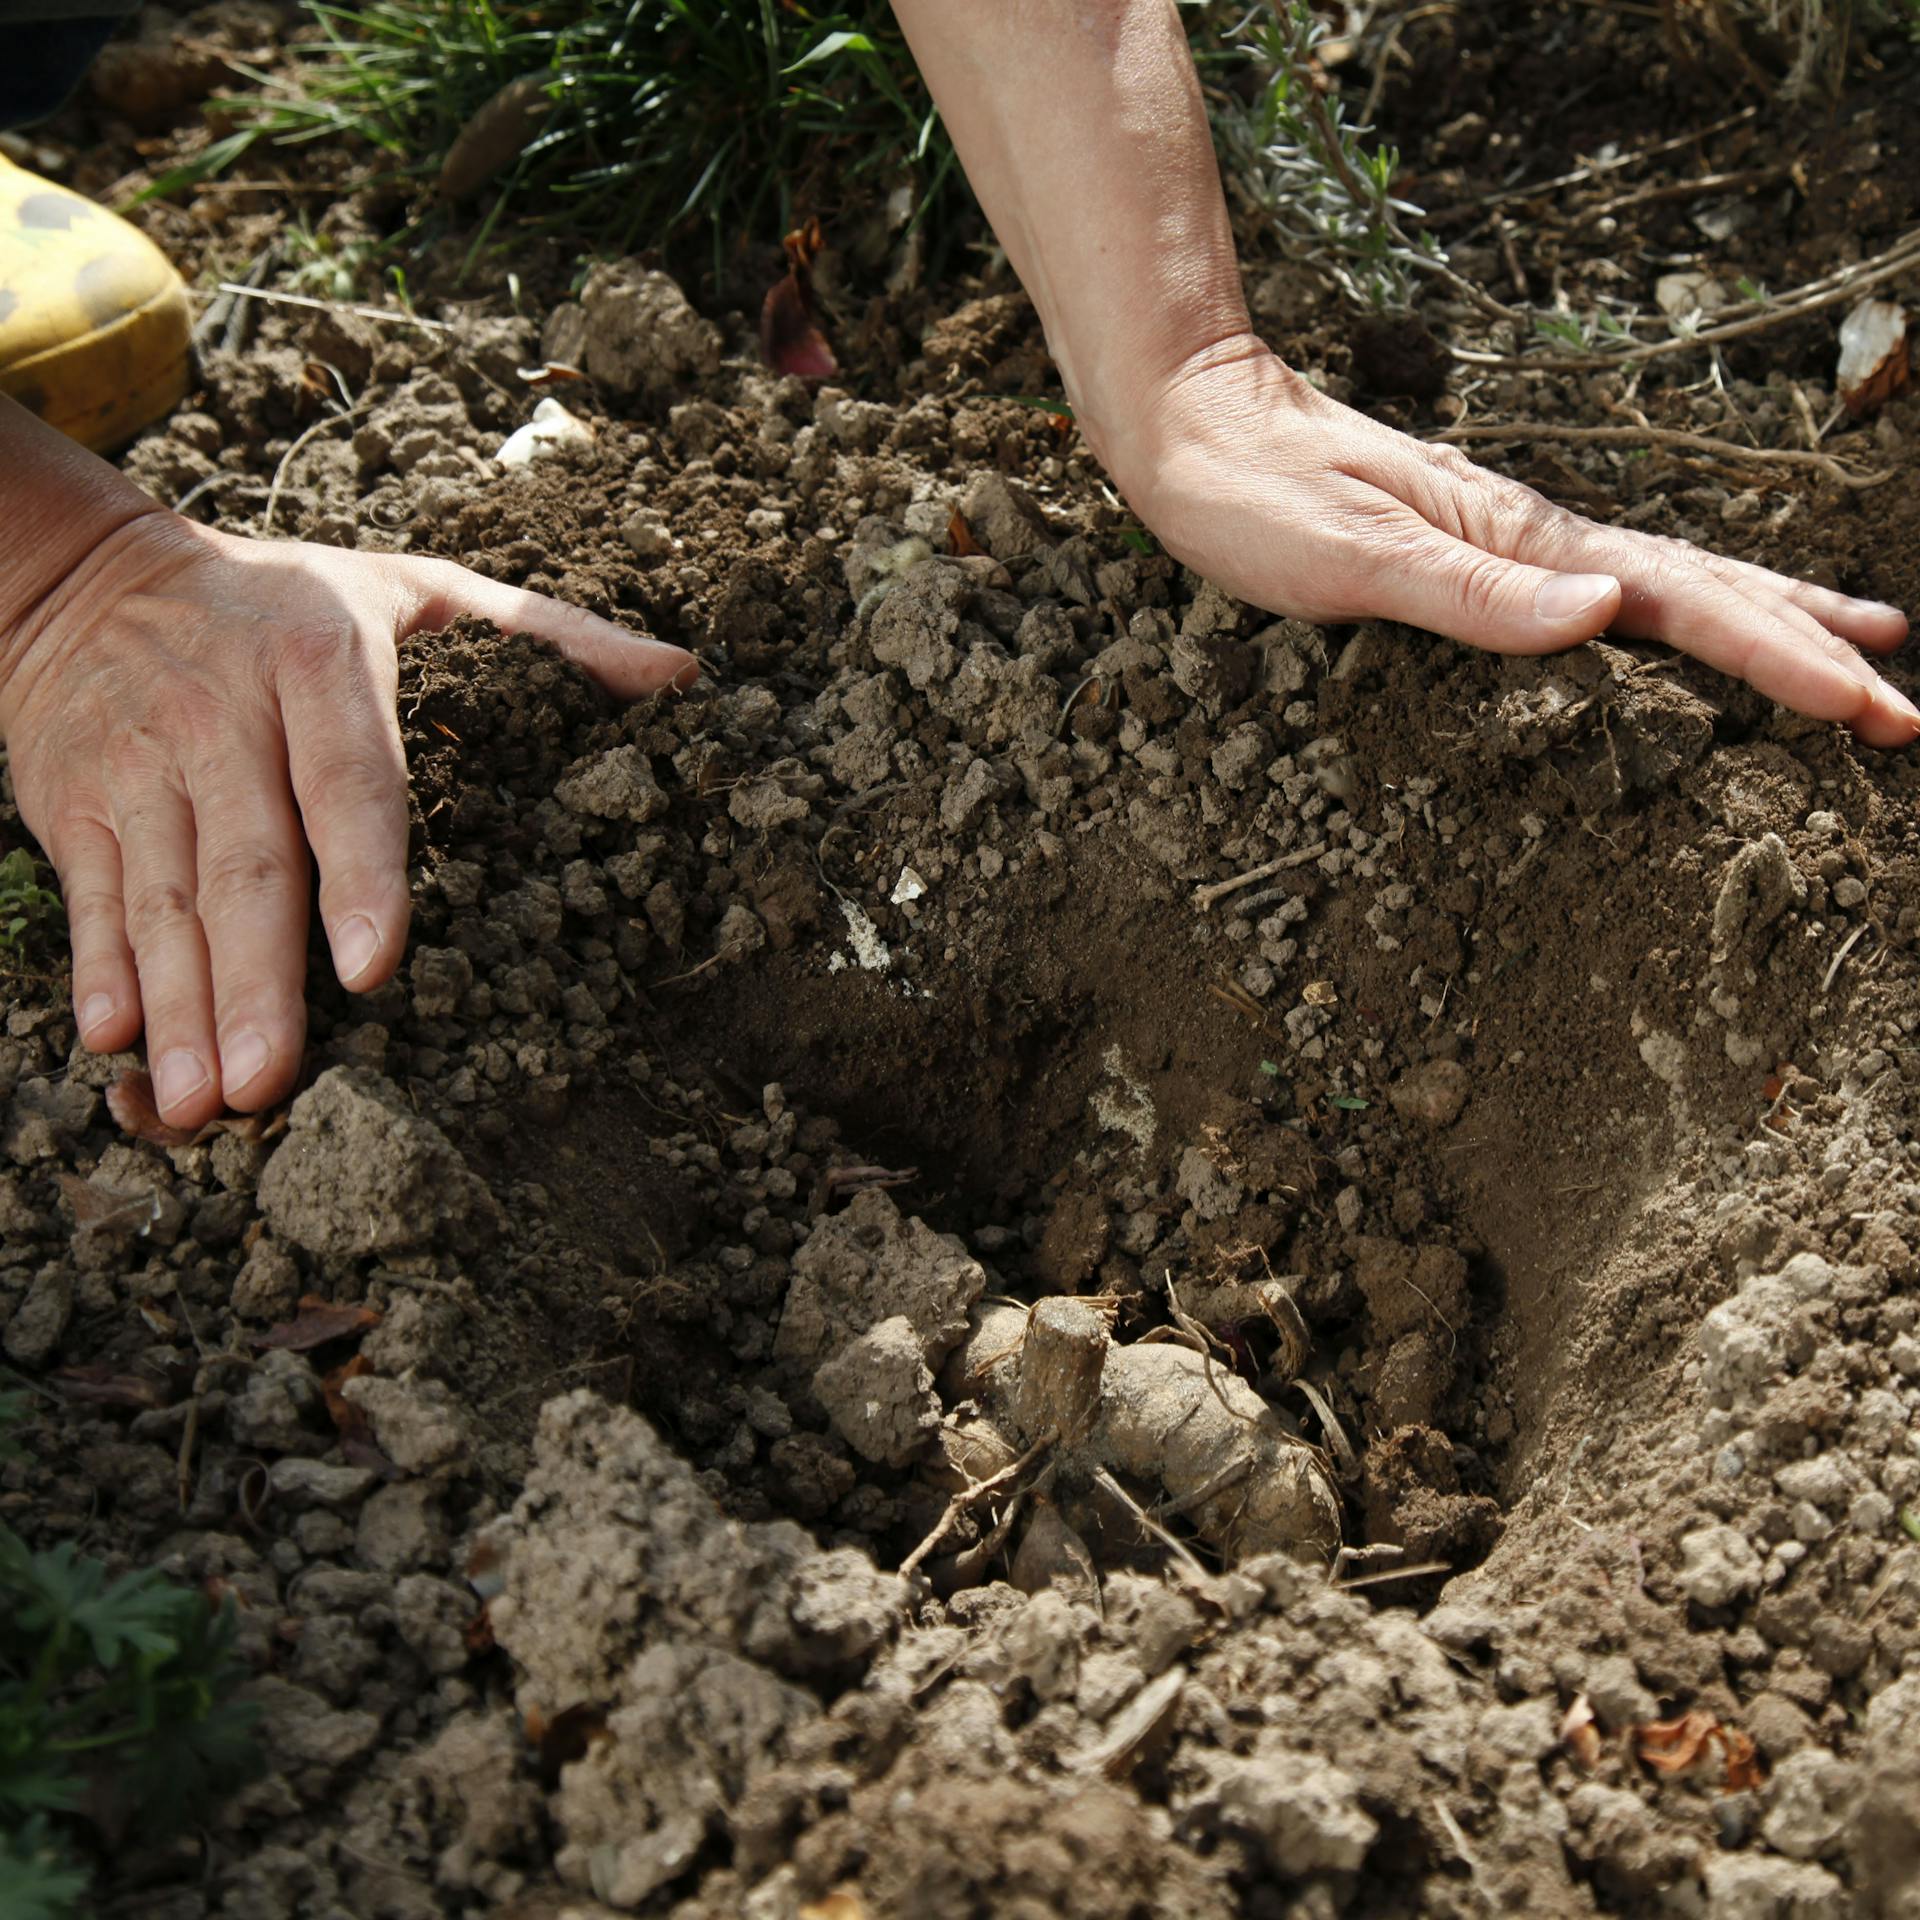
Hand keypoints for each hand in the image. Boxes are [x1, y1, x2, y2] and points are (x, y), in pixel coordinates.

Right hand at [0, 509, 694, 1129]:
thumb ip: (549, 635)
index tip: (375, 965)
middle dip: (258, 984)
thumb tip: (682, 676)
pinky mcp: (70, 800)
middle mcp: (222, 716)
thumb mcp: (422, 586)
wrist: (86, 572)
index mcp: (321, 667)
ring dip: (182, 1005)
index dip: (360, 873)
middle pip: (248, 867)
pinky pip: (92, 895)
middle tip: (272, 1084)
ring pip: (163, 898)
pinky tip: (117, 1043)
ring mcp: (140, 764)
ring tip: (202, 1101)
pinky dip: (102, 970)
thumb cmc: (292, 600)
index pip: (348, 781)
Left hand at [1105, 337, 1915, 744]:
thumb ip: (1475, 591)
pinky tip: (1683, 623)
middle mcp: (1537, 543)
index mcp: (1527, 544)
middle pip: (1705, 593)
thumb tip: (1604, 611)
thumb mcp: (1356, 557)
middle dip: (1808, 650)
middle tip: (1905, 704)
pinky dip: (1679, 615)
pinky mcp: (1480, 559)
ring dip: (1768, 623)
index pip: (1684, 606)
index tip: (1871, 704)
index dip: (1781, 659)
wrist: (1198, 436)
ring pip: (1670, 589)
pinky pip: (1611, 596)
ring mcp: (1515, 547)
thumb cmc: (1259, 500)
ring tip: (1857, 646)